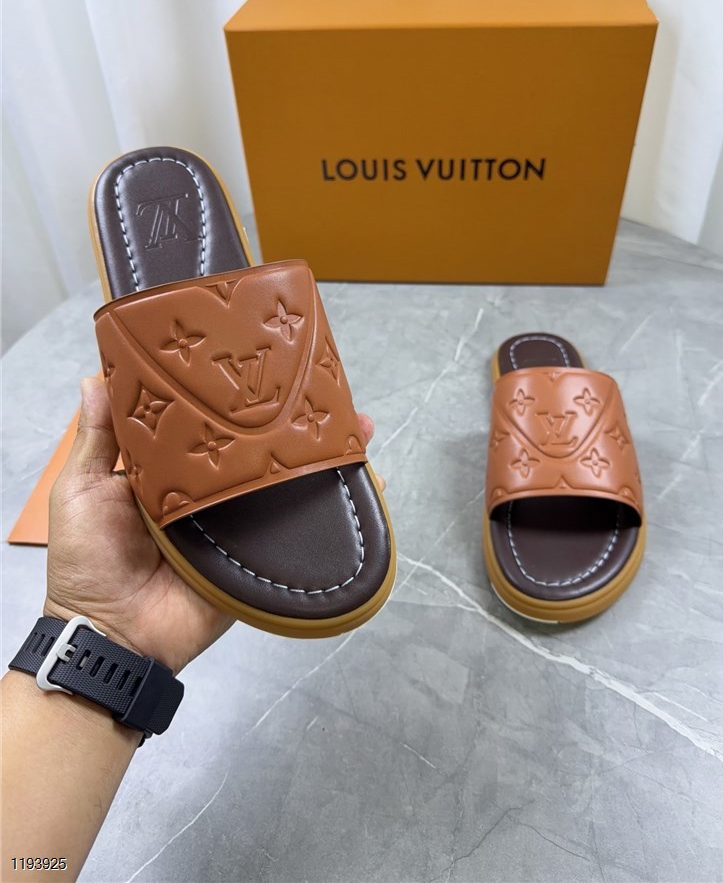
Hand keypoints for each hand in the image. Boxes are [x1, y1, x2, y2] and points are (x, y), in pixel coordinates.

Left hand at [45, 378, 382, 673]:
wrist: (115, 635)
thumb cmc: (90, 558)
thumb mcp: (83, 489)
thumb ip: (96, 438)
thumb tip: (96, 374)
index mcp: (172, 469)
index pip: (211, 423)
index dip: (236, 397)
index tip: (263, 358)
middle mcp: (211, 491)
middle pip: (258, 450)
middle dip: (294, 422)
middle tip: (327, 392)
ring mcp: (238, 522)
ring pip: (285, 483)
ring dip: (323, 458)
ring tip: (360, 428)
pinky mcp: (257, 553)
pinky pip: (297, 530)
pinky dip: (333, 511)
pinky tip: (368, 486)